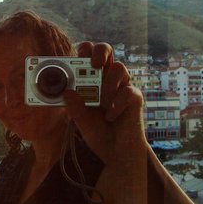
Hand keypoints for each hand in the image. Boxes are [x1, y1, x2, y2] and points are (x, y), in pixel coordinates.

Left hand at [63, 41, 145, 161]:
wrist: (117, 153)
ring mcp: (122, 86)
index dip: (85, 49)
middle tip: (94, 64)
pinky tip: (110, 116)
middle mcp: (107, 78)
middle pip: (107, 50)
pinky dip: (116, 105)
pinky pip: (128, 91)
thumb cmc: (98, 133)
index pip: (88, 55)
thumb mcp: (81, 121)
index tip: (79, 56)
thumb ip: (75, 108)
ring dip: (107, 85)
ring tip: (101, 103)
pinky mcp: (134, 97)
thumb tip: (67, 92)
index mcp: (91, 79)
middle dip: (100, 52)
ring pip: (119, 67)